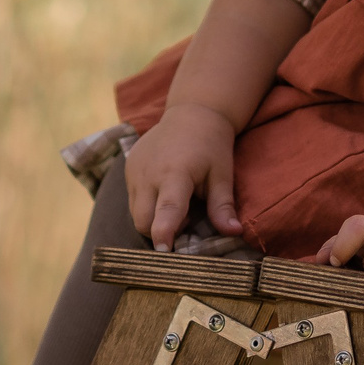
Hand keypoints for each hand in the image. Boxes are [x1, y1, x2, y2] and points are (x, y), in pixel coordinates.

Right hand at [124, 104, 239, 250]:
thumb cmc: (211, 145)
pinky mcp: (128, 169)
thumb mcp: (222, 174)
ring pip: (135, 213)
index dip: (163, 233)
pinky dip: (147, 206)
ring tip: (178, 204)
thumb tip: (235, 233)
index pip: (166, 209)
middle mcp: (148, 173)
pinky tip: (165, 192)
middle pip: (143, 220)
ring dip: (153, 219)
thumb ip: (223, 206)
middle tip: (186, 220)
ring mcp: (134, 170)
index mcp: (175, 173)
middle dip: (159, 232)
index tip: (164, 252)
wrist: (191, 112)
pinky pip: (133, 200)